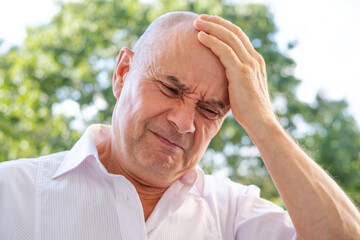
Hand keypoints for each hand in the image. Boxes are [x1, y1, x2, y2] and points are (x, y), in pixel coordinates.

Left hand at [194, 15, 276, 132]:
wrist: (261, 122)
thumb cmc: (249, 110)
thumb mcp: (242, 89)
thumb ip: (235, 78)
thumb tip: (220, 77)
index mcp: (255, 61)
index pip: (239, 37)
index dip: (224, 27)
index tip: (210, 24)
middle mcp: (254, 59)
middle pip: (234, 32)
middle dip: (216, 22)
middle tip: (201, 18)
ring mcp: (249, 64)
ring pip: (229, 37)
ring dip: (211, 27)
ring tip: (197, 22)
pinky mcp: (241, 72)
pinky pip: (224, 51)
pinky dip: (211, 41)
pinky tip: (200, 37)